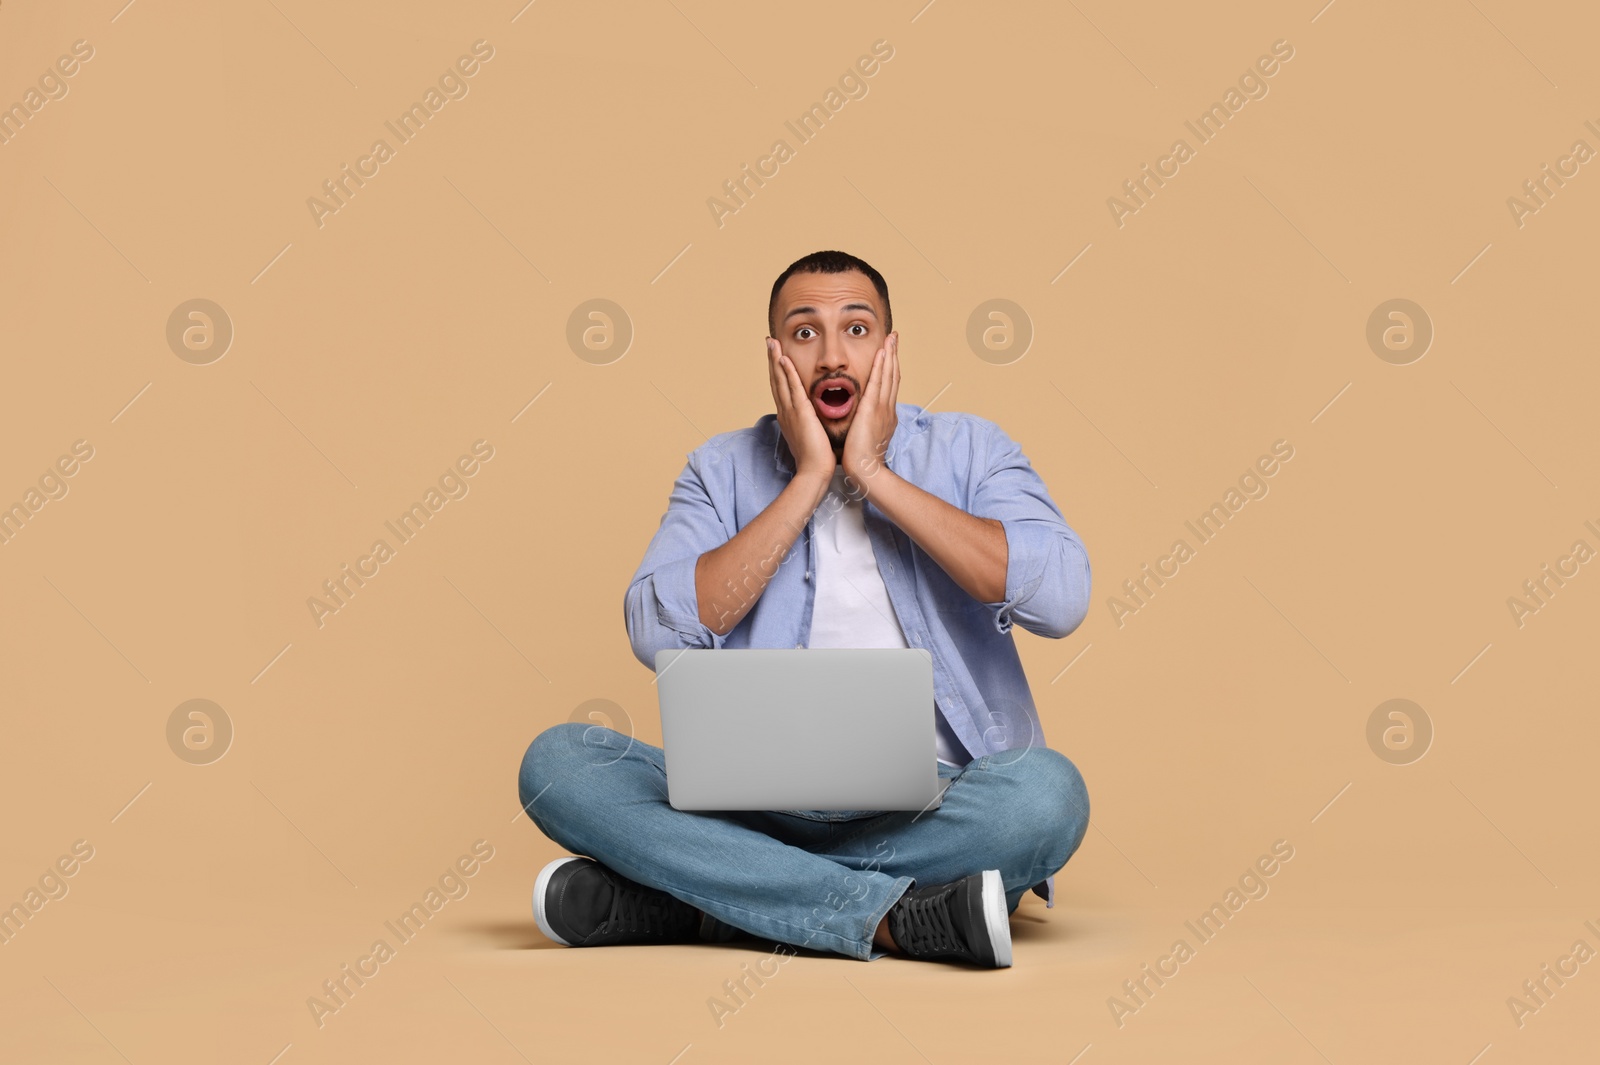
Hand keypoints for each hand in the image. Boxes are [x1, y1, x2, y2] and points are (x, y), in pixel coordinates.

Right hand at [767, 337, 834, 481]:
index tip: (776, 355)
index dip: (777, 371)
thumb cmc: (816, 458)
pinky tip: (783, 359)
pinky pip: (791, 388)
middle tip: (769, 341)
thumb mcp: (810, 435)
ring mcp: (790, 411)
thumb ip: (809, 423)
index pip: (781, 388)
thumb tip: (811, 419)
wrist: (814, 472)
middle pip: (775, 380)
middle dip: (772, 360)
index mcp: (788, 416)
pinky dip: (786, 372)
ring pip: (780, 380)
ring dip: (775, 360)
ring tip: (772, 342)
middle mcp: (785, 411)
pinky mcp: (799, 413)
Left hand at [842, 331, 898, 489]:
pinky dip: (881, 367)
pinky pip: (878, 383)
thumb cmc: (863, 458)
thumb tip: (864, 419)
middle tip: (894, 337)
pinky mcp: (872, 409)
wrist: (866, 470)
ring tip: (891, 338)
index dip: (890, 367)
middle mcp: (887, 408)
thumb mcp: (868, 436)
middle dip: (893, 355)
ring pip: (888, 375)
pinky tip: (882, 353)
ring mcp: (882, 408)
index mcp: (885, 414)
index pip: (889, 385)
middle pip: (892, 375)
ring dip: (889, 355)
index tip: (890, 352)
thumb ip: (867, 424)